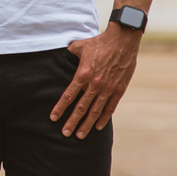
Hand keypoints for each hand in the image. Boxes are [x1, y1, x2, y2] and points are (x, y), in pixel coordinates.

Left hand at [51, 23, 141, 138]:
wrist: (122, 40)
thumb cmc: (100, 42)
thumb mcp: (79, 46)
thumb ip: (69, 54)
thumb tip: (62, 56)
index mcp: (82, 74)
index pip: (68, 96)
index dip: (60, 108)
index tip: (53, 118)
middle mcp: (94, 84)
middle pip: (81, 108)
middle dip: (72, 122)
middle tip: (65, 133)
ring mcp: (107, 89)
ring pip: (95, 111)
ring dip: (87, 124)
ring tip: (80, 135)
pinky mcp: (119, 90)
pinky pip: (110, 108)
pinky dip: (104, 118)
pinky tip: (99, 127)